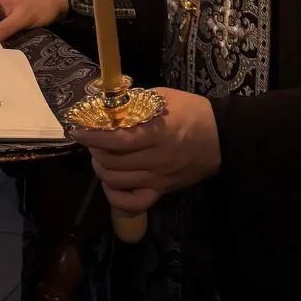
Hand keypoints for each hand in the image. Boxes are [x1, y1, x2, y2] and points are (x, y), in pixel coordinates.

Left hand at [71, 88, 220, 213]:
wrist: (222, 137)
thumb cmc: (192, 112)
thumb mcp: (164, 97)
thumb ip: (136, 102)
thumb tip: (107, 104)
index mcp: (158, 132)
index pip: (117, 140)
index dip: (93, 137)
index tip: (78, 130)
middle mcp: (157, 158)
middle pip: (112, 162)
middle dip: (94, 151)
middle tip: (92, 141)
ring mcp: (159, 178)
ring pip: (117, 181)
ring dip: (101, 169)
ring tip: (100, 157)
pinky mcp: (163, 190)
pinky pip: (134, 203)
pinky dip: (116, 197)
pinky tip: (112, 183)